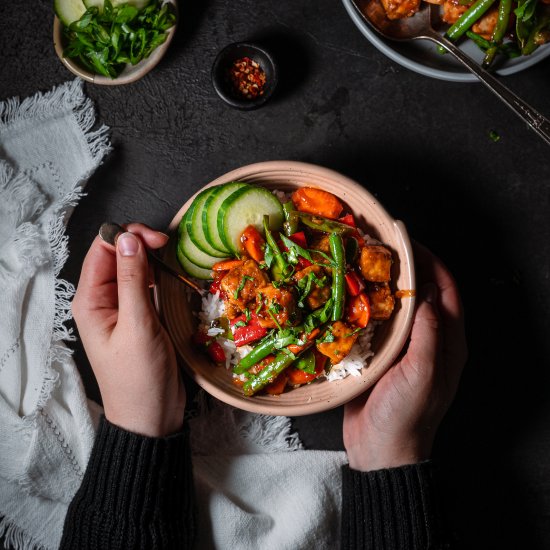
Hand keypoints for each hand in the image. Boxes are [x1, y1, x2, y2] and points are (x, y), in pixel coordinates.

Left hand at [72, 223, 184, 436]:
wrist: (151, 416)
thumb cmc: (139, 376)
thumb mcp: (138, 326)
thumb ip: (132, 280)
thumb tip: (129, 238)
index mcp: (91, 300)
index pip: (102, 250)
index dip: (128, 236)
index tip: (158, 240)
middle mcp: (103, 300)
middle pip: (117, 255)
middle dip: (141, 243)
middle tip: (168, 246)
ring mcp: (122, 308)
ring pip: (133, 268)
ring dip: (151, 258)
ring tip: (172, 258)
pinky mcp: (140, 315)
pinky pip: (146, 284)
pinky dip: (159, 275)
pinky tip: (172, 275)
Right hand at [343, 242, 466, 470]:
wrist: (380, 448)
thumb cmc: (407, 414)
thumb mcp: (423, 373)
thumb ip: (430, 333)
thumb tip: (430, 293)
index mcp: (448, 344)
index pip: (448, 293)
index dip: (433, 265)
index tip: (412, 244)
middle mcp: (429, 341)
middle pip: (425, 294)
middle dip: (409, 269)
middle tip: (385, 249)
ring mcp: (405, 347)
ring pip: (400, 306)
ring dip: (387, 285)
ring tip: (367, 265)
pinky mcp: (382, 355)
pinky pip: (379, 322)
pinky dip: (370, 306)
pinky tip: (353, 296)